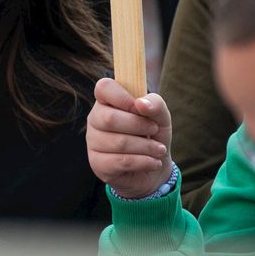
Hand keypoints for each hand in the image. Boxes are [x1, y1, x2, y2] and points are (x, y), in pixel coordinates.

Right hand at [86, 77, 173, 198]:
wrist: (155, 167)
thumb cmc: (153, 135)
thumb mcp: (161, 117)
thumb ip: (155, 104)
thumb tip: (141, 104)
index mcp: (107, 101)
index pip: (103, 88)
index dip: (122, 96)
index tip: (140, 107)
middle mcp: (95, 119)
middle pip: (109, 118)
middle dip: (139, 125)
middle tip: (154, 130)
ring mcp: (93, 142)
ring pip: (119, 142)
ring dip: (147, 147)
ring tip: (159, 150)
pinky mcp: (97, 164)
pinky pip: (121, 162)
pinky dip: (144, 162)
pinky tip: (153, 162)